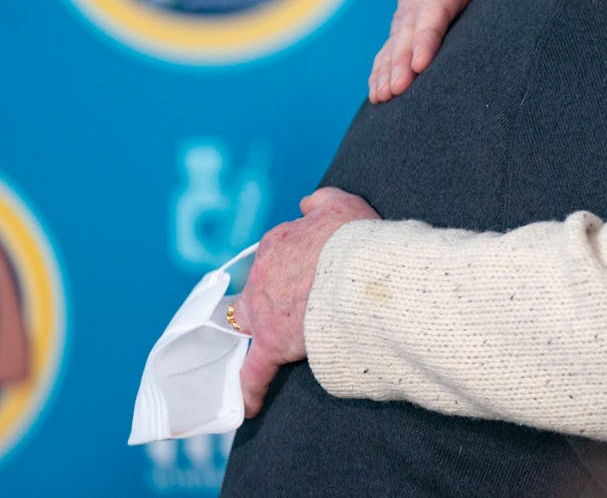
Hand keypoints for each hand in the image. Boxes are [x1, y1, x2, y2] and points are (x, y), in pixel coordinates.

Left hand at [234, 188, 380, 417]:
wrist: (359, 273)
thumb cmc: (355, 239)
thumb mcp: (341, 203)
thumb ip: (319, 200)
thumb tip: (306, 202)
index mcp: (278, 242)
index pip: (277, 255)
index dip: (296, 265)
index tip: (313, 272)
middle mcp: (263, 275)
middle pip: (259, 290)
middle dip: (273, 297)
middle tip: (299, 305)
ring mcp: (265, 311)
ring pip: (253, 324)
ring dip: (262, 332)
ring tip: (276, 344)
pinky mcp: (273, 343)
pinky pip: (254, 371)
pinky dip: (250, 388)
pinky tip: (246, 406)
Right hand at [368, 0, 530, 102]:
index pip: (434, 9)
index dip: (427, 36)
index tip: (422, 63)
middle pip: (408, 32)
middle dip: (401, 62)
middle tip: (397, 90)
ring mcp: (409, 9)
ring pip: (395, 43)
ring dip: (387, 70)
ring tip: (383, 97)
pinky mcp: (405, 22)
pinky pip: (389, 47)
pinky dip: (381, 69)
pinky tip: (378, 94)